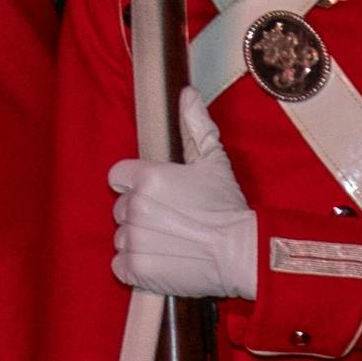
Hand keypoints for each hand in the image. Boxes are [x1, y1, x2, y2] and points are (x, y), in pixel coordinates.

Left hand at [109, 91, 257, 301]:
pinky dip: (138, 265)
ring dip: (141, 241)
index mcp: (148, 177)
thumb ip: (196, 126)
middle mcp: (135, 206)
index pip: (118, 176)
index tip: (161, 196)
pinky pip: (120, 264)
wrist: (243, 254)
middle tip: (175, 222)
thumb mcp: (215, 162)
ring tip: (173, 243)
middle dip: (141, 215)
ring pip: (122, 237)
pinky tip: (164, 260)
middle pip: (121, 209)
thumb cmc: (229, 208)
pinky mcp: (134, 267)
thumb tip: (186, 93)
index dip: (137, 185)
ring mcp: (133, 238)